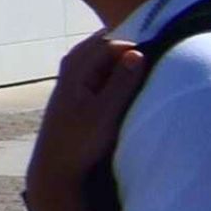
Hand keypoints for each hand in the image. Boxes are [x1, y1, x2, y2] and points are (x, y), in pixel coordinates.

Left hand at [26, 34, 141, 210]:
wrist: (56, 167)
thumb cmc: (80, 141)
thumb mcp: (106, 112)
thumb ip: (122, 82)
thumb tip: (137, 52)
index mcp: (75, 69)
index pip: (109, 42)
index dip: (133, 46)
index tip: (154, 58)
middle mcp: (70, 69)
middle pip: (102, 43)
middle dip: (125, 46)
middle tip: (151, 54)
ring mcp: (71, 80)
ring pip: (99, 56)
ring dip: (119, 58)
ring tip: (141, 67)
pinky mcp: (76, 93)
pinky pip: (96, 68)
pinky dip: (112, 69)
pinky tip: (126, 80)